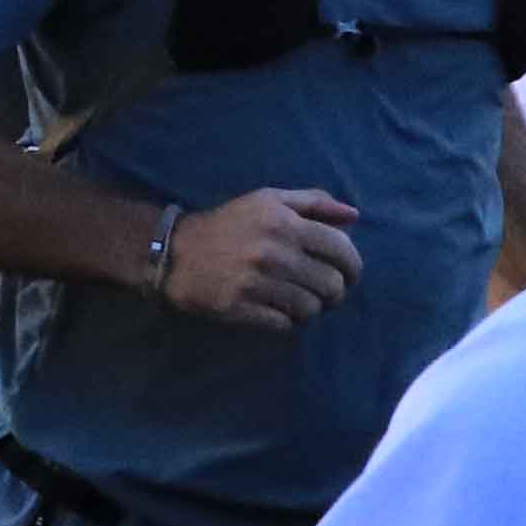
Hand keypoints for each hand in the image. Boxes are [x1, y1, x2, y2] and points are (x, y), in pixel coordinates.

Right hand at [162, 189, 363, 329]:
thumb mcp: (267, 201)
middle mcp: (273, 252)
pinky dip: (287, 322)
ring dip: (310, 309)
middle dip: (333, 292)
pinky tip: (276, 311)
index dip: (353, 267)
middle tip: (321, 292)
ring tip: (297, 301)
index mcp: (284, 223)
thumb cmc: (227, 225)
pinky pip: (284, 324)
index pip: (342, 251)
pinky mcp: (238, 307)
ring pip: (310, 308)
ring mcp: (255, 282)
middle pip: (331, 285)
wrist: (171, 253)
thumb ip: (313, 202)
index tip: (346, 275)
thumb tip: (354, 216)